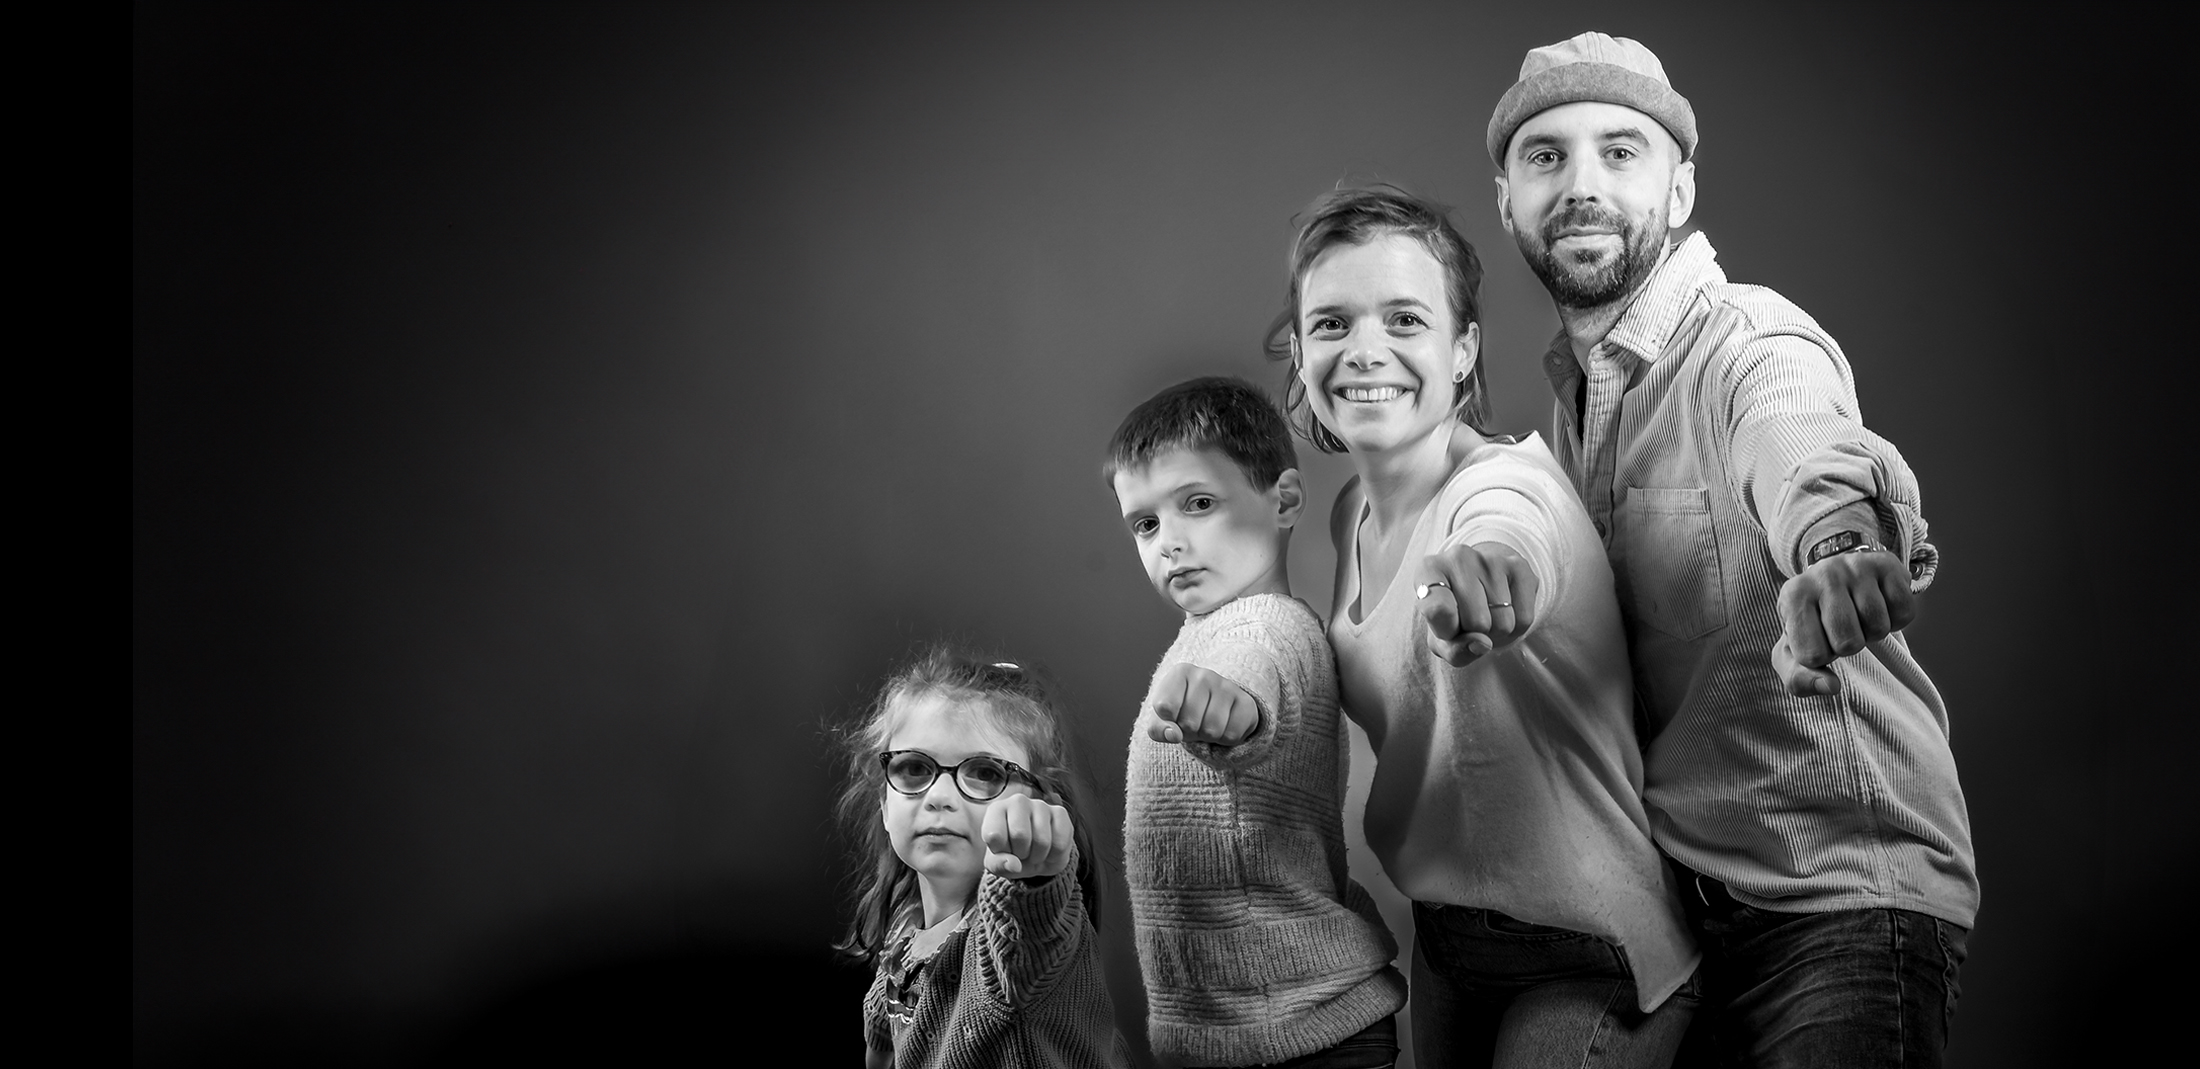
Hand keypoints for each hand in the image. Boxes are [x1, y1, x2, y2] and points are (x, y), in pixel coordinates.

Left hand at [981, 793, 1074, 880]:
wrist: (1035, 856)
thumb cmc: (1011, 855)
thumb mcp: (997, 864)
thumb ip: (999, 865)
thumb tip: (1014, 865)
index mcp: (996, 810)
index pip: (994, 835)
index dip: (1000, 851)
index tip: (1002, 849)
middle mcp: (1018, 802)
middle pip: (1020, 834)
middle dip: (1021, 853)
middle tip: (1021, 852)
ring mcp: (1041, 805)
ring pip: (1042, 841)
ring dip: (1038, 856)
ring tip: (1034, 852)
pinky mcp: (1060, 813)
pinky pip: (1060, 844)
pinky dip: (1054, 856)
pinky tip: (1049, 850)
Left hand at [1146, 662, 1259, 745]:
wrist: (1212, 705)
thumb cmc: (1181, 711)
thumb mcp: (1161, 718)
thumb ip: (1158, 728)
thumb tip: (1173, 734)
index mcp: (1180, 673)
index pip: (1164, 707)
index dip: (1167, 721)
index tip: (1172, 714)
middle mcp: (1204, 674)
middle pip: (1189, 723)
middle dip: (1189, 732)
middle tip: (1193, 722)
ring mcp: (1227, 686)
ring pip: (1212, 731)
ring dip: (1207, 737)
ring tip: (1207, 724)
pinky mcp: (1246, 702)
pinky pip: (1232, 735)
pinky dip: (1225, 740)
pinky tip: (1224, 726)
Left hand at [1414, 541, 1539, 666]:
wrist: (1478, 585)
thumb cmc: (1452, 616)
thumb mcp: (1442, 640)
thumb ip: (1453, 650)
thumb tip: (1482, 643)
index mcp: (1428, 570)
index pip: (1438, 610)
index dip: (1447, 632)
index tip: (1447, 630)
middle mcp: (1459, 557)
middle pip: (1476, 623)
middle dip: (1476, 634)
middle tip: (1470, 622)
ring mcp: (1491, 559)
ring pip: (1503, 624)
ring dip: (1497, 633)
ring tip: (1487, 616)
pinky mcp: (1519, 566)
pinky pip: (1524, 619)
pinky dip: (1516, 628)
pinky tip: (1505, 611)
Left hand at [1772, 549, 1915, 694]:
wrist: (1835, 579)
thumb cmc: (1813, 623)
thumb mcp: (1794, 652)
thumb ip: (1799, 679)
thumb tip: (1831, 687)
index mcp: (1793, 595)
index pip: (1813, 657)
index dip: (1822, 657)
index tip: (1819, 639)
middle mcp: (1822, 574)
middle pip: (1849, 643)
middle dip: (1849, 646)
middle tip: (1843, 628)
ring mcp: (1856, 566)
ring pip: (1878, 627)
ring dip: (1873, 633)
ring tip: (1860, 617)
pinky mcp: (1887, 564)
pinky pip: (1904, 612)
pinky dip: (1897, 620)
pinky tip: (1881, 607)